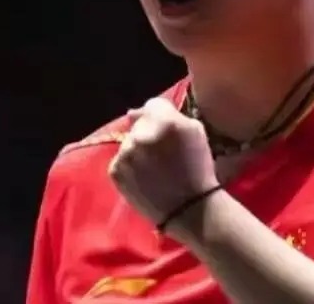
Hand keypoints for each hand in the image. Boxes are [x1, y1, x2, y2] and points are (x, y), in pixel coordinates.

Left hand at [108, 98, 218, 231]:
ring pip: (128, 142)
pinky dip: (130, 167)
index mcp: (165, 121)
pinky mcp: (115, 171)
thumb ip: (170, 114)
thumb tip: (134, 112)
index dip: (162, 117)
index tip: (168, 133)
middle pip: (139, 123)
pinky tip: (144, 179)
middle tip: (162, 154)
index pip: (153, 105)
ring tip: (154, 169)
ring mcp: (125, 153)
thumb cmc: (198, 169)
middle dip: (148, 133)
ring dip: (138, 151)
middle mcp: (140, 134)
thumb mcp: (195, 132)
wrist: (190, 209)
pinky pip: (120, 160)